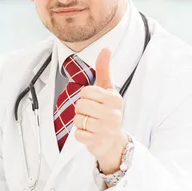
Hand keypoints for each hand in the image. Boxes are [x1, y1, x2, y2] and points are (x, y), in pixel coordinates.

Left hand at [74, 48, 127, 173]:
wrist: (114, 142)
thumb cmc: (109, 112)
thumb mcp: (108, 91)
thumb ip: (104, 70)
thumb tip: (106, 48)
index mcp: (114, 98)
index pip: (86, 91)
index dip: (86, 97)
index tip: (95, 102)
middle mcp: (112, 113)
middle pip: (80, 105)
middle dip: (81, 110)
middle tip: (92, 115)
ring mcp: (106, 128)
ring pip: (77, 119)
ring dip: (80, 123)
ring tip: (91, 125)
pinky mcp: (98, 142)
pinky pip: (77, 134)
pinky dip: (80, 135)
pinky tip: (90, 134)